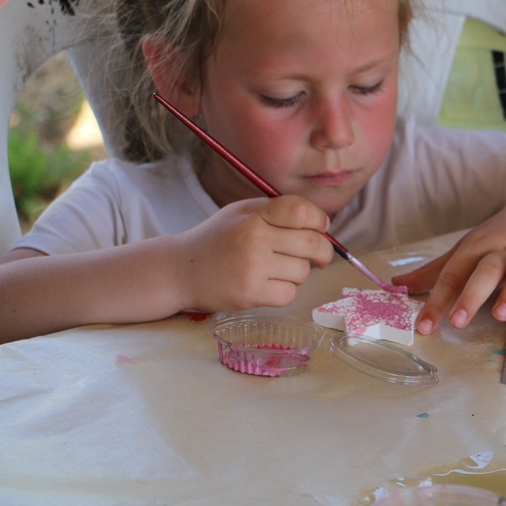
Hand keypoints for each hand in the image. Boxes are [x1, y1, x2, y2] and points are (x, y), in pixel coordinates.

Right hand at [172, 195, 333, 312]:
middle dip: (323, 252)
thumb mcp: (244, 213)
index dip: (319, 220)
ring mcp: (252, 267)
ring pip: (303, 271)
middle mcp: (254, 238)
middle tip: (320, 257)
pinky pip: (289, 293)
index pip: (302, 212)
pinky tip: (268, 284)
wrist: (181, 269)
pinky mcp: (249, 293)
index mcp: (254, 213)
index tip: (321, 228)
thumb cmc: (221, 239)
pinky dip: (284, 291)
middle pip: (312, 244)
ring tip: (277, 269)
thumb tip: (324, 226)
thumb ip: (279, 213)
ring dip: (298, 272)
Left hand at [392, 219, 505, 334]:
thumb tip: (397, 286)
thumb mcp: (463, 251)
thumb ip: (433, 272)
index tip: (424, 327)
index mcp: (475, 248)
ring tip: (501, 315)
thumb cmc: (495, 240)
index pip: (452, 273)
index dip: (436, 301)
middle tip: (459, 322)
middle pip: (486, 269)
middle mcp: (501, 251)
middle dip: (472, 295)